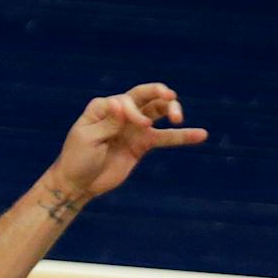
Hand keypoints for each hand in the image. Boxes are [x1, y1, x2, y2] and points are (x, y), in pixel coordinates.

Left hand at [48, 83, 207, 201]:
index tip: (138, 124)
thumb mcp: (88, 140)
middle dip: (159, 93)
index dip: (134, 110)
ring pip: (157, 112)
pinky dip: (182, 136)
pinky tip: (200, 134)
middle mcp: (121, 112)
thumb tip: (122, 103)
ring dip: (170, 110)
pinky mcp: (142, 144)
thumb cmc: (77, 159)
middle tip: (170, 97)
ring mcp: (134, 127)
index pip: (126, 100)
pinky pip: (165, 137)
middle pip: (145, 96)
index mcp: (104, 106)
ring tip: (179, 117)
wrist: (79, 184)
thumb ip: (107, 123)